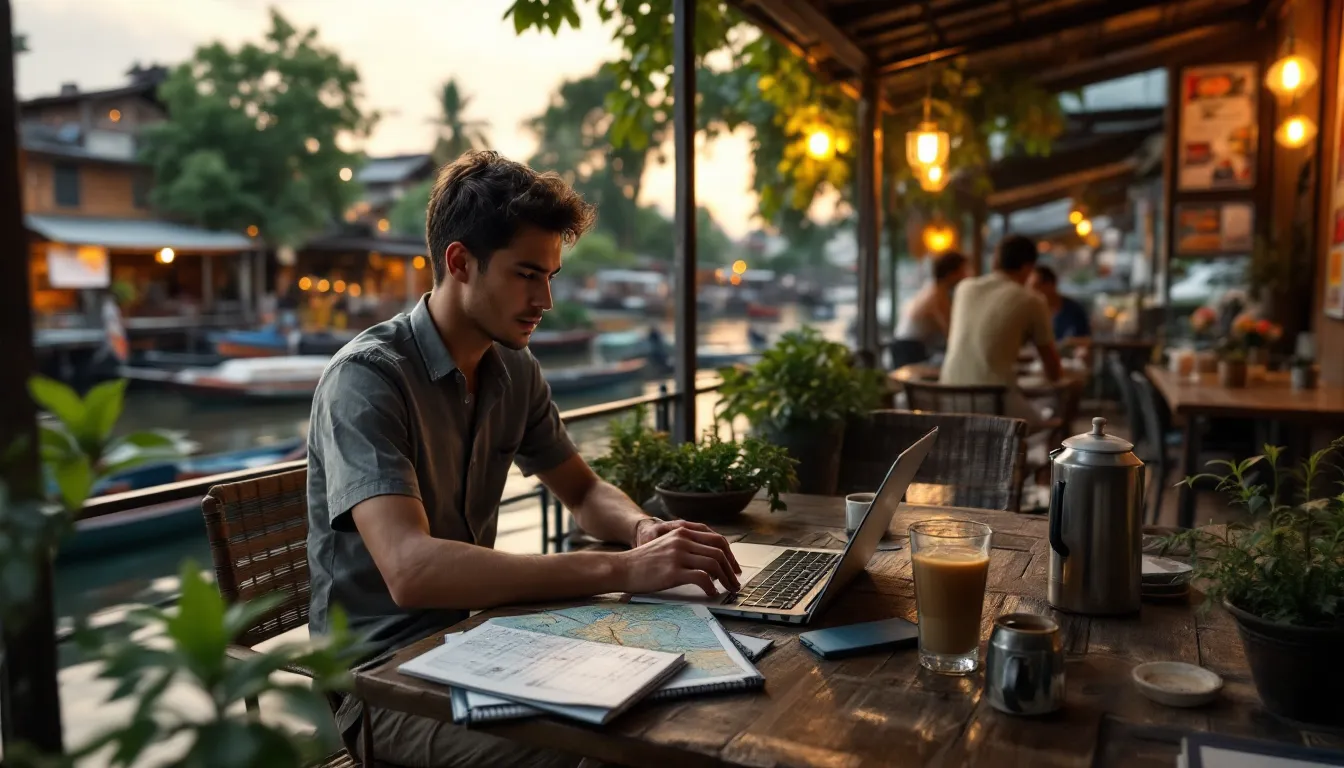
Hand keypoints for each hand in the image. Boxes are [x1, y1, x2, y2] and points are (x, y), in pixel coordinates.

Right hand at [618, 522, 742, 596]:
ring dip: (726, 579)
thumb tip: (711, 561)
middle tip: (736, 582)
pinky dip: (711, 587)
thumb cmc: (645, 562)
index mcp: (683, 531)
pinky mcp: (673, 571)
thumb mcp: (667, 545)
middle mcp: (682, 539)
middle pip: (719, 551)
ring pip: (713, 564)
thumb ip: (687, 546)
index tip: (735, 568)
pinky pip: (702, 578)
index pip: (717, 539)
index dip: (730, 554)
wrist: (622, 568)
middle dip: (732, 568)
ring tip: (729, 590)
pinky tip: (711, 593)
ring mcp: (678, 554)